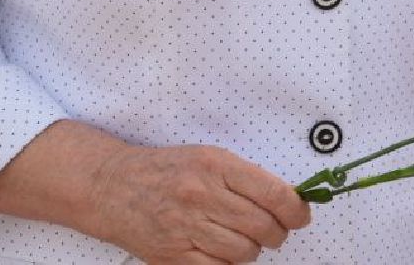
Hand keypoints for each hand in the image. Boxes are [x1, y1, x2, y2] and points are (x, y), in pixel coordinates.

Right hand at [91, 143, 311, 263]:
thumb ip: (246, 177)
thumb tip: (288, 201)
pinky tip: (223, 252)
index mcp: (215, 165)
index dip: (296, 209)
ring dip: (252, 250)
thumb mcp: (207, 158)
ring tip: (241, 239)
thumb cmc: (166, 170)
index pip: (273, 192)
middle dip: (277, 234)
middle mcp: (201, 194)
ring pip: (244, 252)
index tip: (300, 215)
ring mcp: (185, 227)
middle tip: (274, 231)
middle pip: (262, 227)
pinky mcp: (172, 255)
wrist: (113, 187)